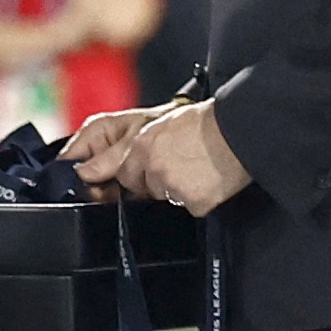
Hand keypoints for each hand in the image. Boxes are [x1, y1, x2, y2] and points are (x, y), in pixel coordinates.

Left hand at [78, 98, 252, 214]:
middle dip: (158, 181)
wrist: (243, 129)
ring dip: (180, 188)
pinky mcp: (193, 202)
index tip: (150, 169)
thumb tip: (86, 170)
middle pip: (143, 188)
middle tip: (184, 163)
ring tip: (200, 167)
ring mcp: (172, 186)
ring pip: (166, 197)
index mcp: (142, 145)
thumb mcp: (160, 124)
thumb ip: (128, 148)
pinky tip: (210, 180)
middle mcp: (152, 166)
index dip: (137, 173)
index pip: (123, 174)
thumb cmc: (207, 122)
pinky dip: (200, 198)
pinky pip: (189, 207)